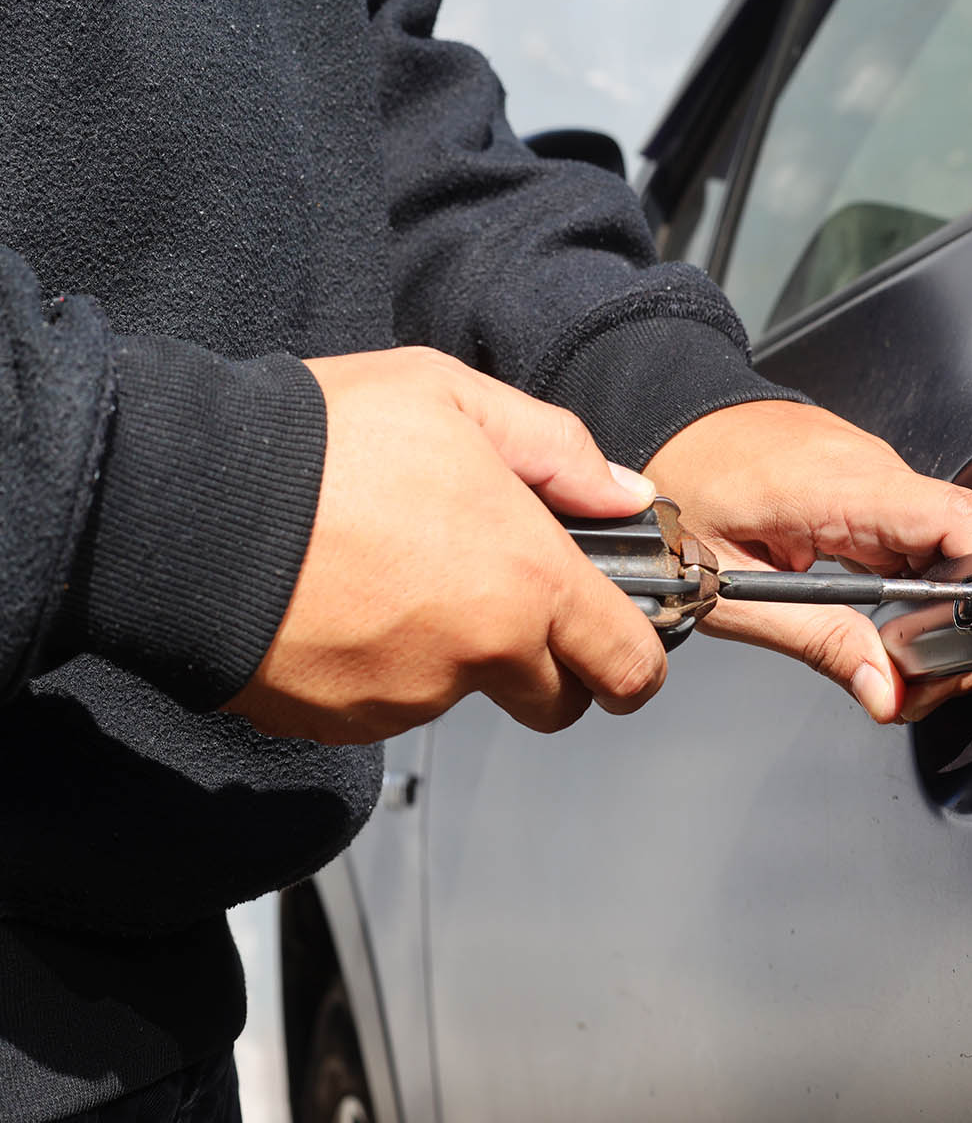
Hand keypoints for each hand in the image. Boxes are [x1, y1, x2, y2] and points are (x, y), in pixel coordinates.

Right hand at [224, 347, 666, 742]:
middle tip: (503, 603)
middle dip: (550, 668)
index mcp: (528, 581)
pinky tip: (348, 603)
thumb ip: (556, 450)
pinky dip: (381, 672)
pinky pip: (387, 709)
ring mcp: (408, 698)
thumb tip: (623, 493)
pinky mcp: (341, 724)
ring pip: (464, 697)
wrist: (183, 501)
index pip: (628, 666)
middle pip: (556, 703)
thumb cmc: (319, 442)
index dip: (637, 663)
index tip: (626, 651)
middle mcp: (480, 655)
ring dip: (453, 657)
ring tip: (395, 573)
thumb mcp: (453, 398)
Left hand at [645, 401, 971, 722]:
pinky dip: (913, 581)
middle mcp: (872, 468)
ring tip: (892, 651)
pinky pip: (916, 533)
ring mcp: (876, 469)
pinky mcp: (870, 480)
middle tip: (919, 675)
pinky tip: (879, 612)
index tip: (962, 645)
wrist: (662, 417)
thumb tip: (889, 690)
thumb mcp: (732, 590)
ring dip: (936, 604)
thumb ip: (820, 642)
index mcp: (840, 488)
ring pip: (945, 543)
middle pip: (965, 542)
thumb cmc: (681, 488)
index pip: (960, 521)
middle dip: (961, 618)